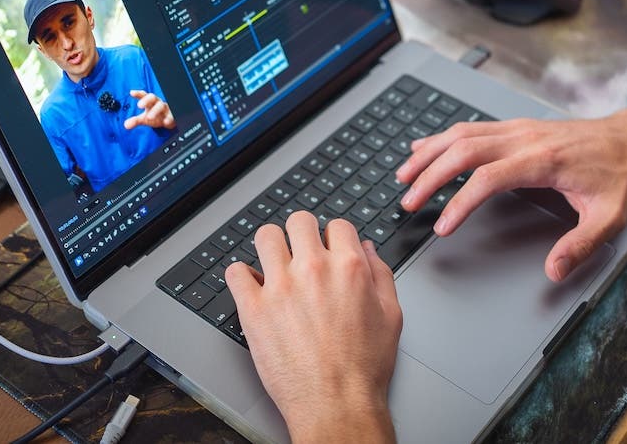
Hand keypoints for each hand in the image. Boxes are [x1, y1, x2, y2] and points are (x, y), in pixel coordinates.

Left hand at [124, 90, 174, 129]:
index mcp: (150, 102)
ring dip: (155, 111)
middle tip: (139, 105)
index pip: (144, 95)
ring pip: (161, 106)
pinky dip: (169, 118)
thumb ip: (135, 121)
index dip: (138, 94)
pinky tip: (165, 122)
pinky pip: (171, 115)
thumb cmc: (155, 116)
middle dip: (146, 100)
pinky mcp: (172, 115)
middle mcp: (157, 103)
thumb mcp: (144, 118)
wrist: (168, 120)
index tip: (131, 93)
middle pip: (152, 98)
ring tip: (149, 117)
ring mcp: (165, 108)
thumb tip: (125, 125)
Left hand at [226, 212, 400, 442]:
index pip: (336, 225)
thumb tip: (367, 249)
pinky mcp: (253, 309)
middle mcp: (313, 270)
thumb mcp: (391, 315)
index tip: (327, 248)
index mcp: (348, 268)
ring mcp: (280, 287)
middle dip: (301, 233)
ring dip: (270, 246)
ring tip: (273, 263)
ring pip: (265, 236)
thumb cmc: (364, 368)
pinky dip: (241, 276)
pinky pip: (235, 272)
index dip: (333, 237)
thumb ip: (380, 274)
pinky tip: (251, 286)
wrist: (337, 404)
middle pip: (298, 221)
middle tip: (299, 250)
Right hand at [396, 113, 626, 281]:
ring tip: (404, 175)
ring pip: (460, 133)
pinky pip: (469, 127)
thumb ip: (580, 245)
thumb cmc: (618, 175)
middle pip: (463, 150)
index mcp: (542, 160)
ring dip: (429, 154)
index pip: (487, 178)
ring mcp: (516, 128)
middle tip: (409, 202)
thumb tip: (553, 270)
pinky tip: (423, 148)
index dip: (460, 203)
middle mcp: (523, 138)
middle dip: (430, 176)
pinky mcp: (513, 126)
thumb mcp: (609, 217)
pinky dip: (441, 138)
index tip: (443, 226)